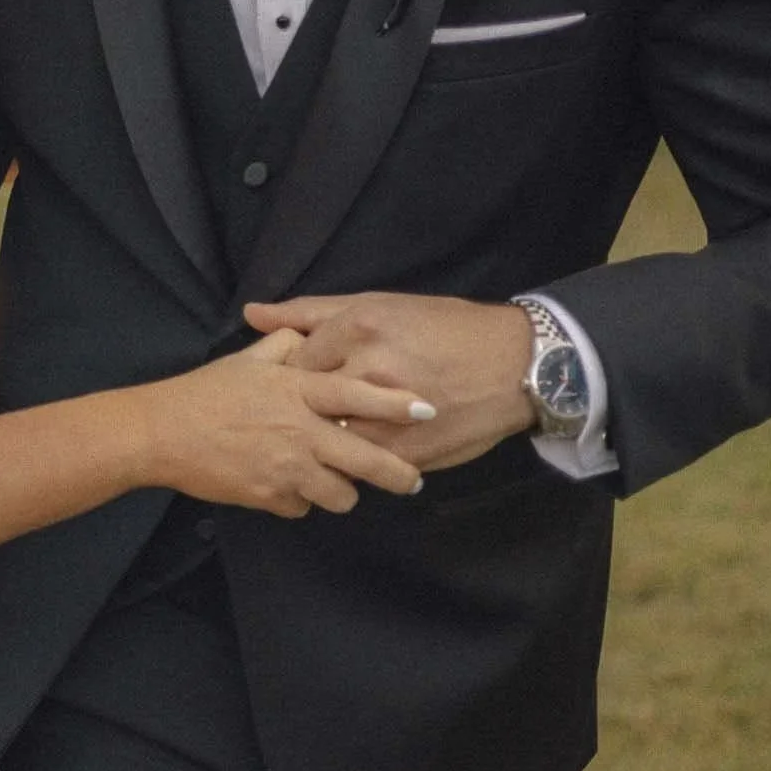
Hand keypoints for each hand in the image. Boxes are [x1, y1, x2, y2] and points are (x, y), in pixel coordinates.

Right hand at [135, 331, 431, 515]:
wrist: (161, 434)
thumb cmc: (205, 392)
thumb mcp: (245, 360)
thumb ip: (283, 345)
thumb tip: (306, 333)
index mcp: (296, 391)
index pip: (357, 395)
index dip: (395, 404)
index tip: (427, 410)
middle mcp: (300, 431)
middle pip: (367, 461)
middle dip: (398, 475)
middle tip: (412, 480)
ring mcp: (287, 468)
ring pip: (342, 495)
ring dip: (344, 491)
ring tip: (338, 483)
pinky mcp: (270, 497)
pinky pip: (303, 507)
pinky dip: (300, 499)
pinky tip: (287, 486)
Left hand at [244, 293, 534, 472]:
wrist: (519, 366)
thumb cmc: (444, 328)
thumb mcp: (377, 305)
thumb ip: (309, 312)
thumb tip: (252, 314)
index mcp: (358, 328)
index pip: (293, 361)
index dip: (290, 376)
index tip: (295, 384)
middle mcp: (369, 369)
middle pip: (306, 402)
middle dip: (300, 411)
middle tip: (301, 415)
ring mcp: (388, 415)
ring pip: (331, 437)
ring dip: (325, 440)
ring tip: (324, 438)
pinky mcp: (407, 452)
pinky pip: (362, 465)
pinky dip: (355, 463)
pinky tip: (358, 456)